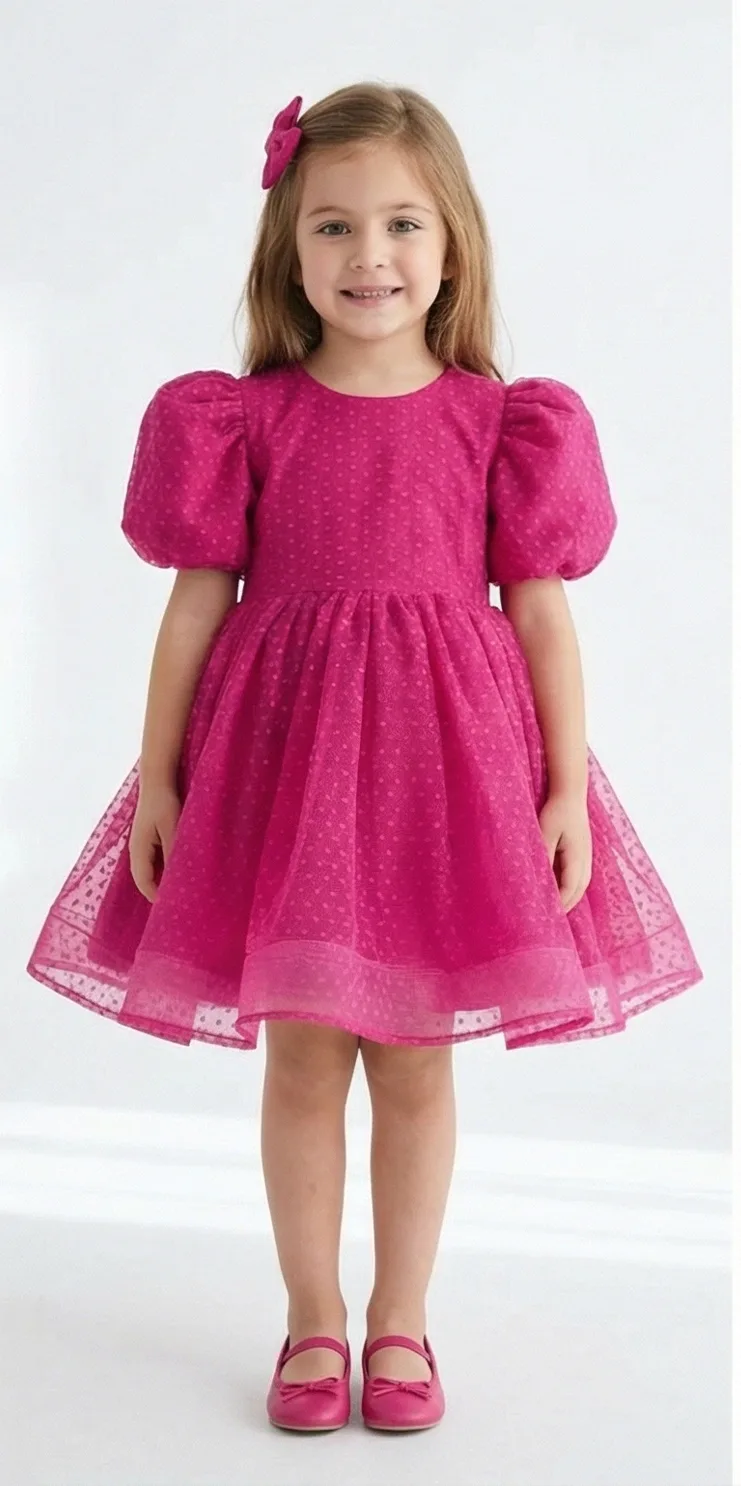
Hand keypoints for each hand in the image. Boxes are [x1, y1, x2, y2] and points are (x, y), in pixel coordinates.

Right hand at [129, 781, 181, 902]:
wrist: (156, 781)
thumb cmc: (163, 803)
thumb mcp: (172, 828)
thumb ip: (173, 852)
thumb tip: (177, 876)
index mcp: (138, 850)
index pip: (143, 882)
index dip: (156, 896)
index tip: (171, 907)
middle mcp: (136, 850)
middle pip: (145, 879)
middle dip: (158, 892)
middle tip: (178, 903)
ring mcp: (141, 845)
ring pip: (150, 870)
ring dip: (162, 880)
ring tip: (180, 890)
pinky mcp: (149, 839)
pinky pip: (155, 861)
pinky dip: (165, 869)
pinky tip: (179, 870)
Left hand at [538, 790, 592, 912]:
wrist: (571, 793)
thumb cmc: (556, 812)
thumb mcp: (545, 834)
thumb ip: (544, 857)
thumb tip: (540, 880)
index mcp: (577, 858)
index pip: (569, 890)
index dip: (559, 906)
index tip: (546, 918)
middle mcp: (586, 860)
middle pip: (577, 892)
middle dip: (565, 907)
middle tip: (550, 921)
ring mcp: (586, 856)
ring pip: (580, 885)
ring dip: (569, 898)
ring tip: (554, 910)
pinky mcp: (583, 852)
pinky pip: (578, 876)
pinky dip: (569, 887)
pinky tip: (557, 890)